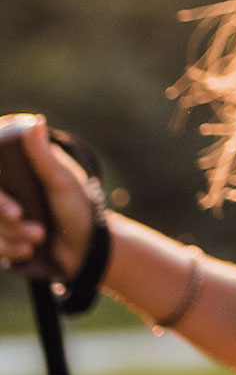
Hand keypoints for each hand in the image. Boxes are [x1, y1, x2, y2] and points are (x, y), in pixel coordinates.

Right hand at [0, 116, 102, 280]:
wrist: (87, 247)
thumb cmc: (79, 207)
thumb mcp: (62, 181)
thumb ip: (42, 156)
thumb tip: (35, 122)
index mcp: (21, 173)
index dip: (1, 200)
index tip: (15, 212)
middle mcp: (11, 192)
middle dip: (11, 225)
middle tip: (38, 233)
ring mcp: (6, 216)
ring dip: (15, 239)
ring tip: (40, 239)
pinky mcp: (6, 238)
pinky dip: (12, 251)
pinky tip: (29, 251)